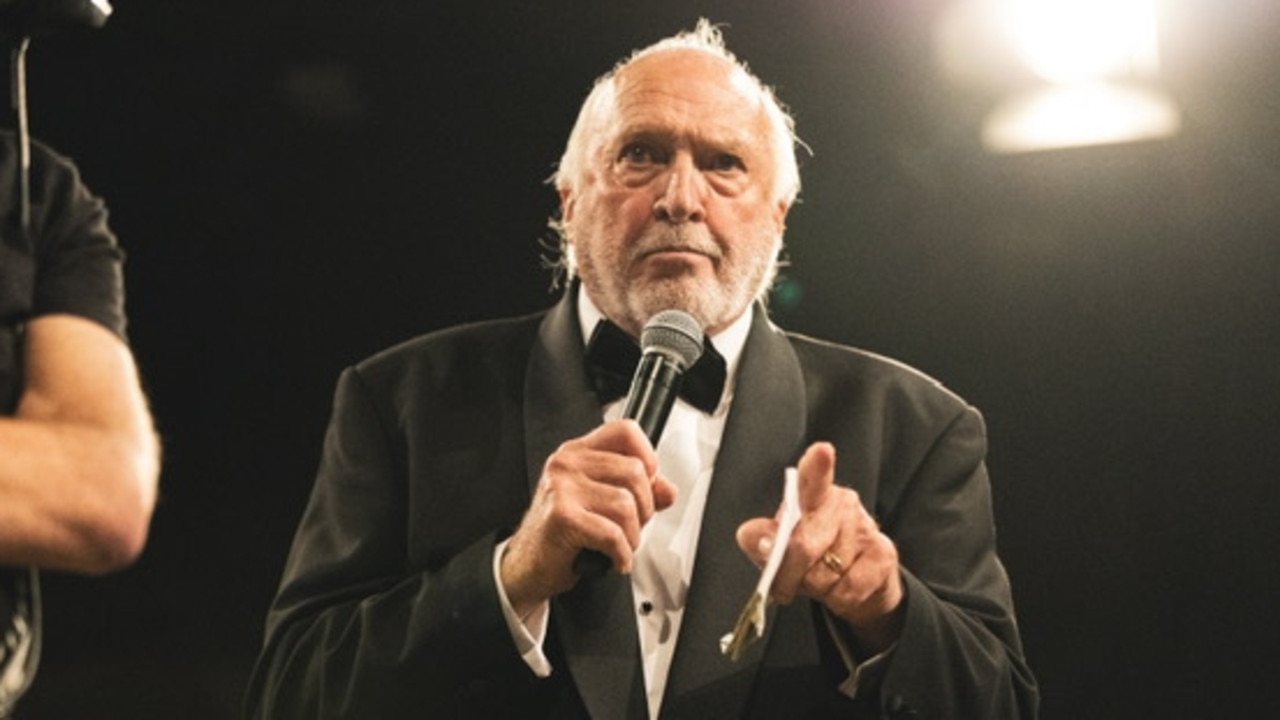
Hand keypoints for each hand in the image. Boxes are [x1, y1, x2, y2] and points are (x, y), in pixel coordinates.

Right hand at [500, 419, 676, 615]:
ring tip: (621, 545)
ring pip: (627, 504)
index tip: (649, 480)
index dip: (647, 454)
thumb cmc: (562, 532)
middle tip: (632, 526)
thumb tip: (668, 490)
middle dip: (645, 508)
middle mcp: (567, 463)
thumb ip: (638, 492)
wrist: (527, 564)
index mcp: (578, 452)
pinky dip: (621, 554)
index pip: (624, 430)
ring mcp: (562, 487)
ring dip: (633, 536)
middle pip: (635, 470)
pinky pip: (612, 533)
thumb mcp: (602, 504)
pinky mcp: (562, 516)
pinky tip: (615, 559)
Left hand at [736, 442, 903, 654]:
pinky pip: (847, 589)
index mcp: (812, 495)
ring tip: (821, 580)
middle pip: (804, 544)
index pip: (813, 476)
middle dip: (788, 575)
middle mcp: (842, 503)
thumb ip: (760, 540)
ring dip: (815, 589)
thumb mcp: (777, 548)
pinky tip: (840, 588)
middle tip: (784, 586)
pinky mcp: (883, 553)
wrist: (855, 585)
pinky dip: (837, 599)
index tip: (822, 451)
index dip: (816, 465)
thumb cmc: (811, 558)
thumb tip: (759, 540)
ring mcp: (865, 527)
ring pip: (824, 573)